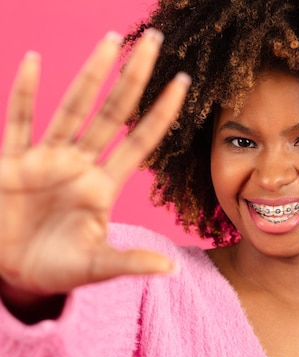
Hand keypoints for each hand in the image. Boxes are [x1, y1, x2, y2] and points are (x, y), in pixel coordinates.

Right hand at [0, 29, 189, 298]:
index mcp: (103, 186)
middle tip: (154, 42)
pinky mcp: (11, 165)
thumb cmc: (57, 270)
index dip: (161, 113)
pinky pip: (17, 123)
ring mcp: (45, 161)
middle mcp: (79, 166)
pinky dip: (25, 95)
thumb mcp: (96, 266)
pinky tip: (35, 62)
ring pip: (71, 109)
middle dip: (133, 78)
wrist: (10, 276)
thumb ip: (129, 262)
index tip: (183, 84)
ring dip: (90, 75)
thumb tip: (172, 271)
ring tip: (110, 41)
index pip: (139, 141)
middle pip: (112, 113)